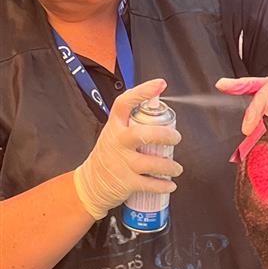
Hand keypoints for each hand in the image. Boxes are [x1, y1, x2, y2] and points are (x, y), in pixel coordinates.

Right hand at [74, 79, 182, 219]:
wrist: (89, 185)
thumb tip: (156, 104)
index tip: (160, 84)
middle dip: (165, 135)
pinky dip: (164, 185)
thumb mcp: (113, 134)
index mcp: (114, 126)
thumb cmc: (108, 156)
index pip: (125, 103)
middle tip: (176, 138)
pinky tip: (170, 184)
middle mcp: (117, 143)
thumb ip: (131, 123)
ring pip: (152, 163)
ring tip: (177, 168)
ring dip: (170, 166)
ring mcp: (122, 163)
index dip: (142, 92)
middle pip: (144, 135)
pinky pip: (151, 184)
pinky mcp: (126, 183)